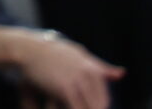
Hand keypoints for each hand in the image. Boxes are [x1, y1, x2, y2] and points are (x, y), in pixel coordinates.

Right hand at [0, 27, 121, 108]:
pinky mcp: (65, 88)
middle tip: (72, 102)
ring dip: (81, 106)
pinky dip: (74, 108)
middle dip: (91, 108)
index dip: (96, 108)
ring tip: (68, 101)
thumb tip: (122, 73)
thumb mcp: (80, 55)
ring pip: (89, 107)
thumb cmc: (54, 52)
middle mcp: (89, 74)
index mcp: (94, 69)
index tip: (86, 105)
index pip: (104, 100)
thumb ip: (101, 66)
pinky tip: (60, 104)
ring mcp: (78, 80)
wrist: (28, 48)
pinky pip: (76, 107)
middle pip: (99, 105)